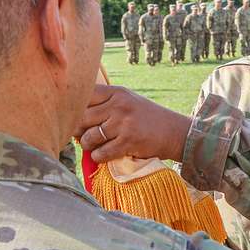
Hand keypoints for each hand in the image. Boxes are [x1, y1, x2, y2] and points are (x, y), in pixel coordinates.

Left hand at [76, 84, 191, 163]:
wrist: (175, 132)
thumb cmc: (147, 118)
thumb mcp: (128, 101)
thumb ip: (104, 104)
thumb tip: (74, 120)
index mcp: (117, 92)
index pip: (84, 95)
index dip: (74, 108)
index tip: (75, 117)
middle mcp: (118, 105)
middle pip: (81, 118)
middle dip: (78, 130)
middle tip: (82, 136)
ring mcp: (123, 123)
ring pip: (89, 137)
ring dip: (88, 145)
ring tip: (94, 146)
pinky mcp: (128, 141)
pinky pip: (101, 153)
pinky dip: (98, 157)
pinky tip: (103, 155)